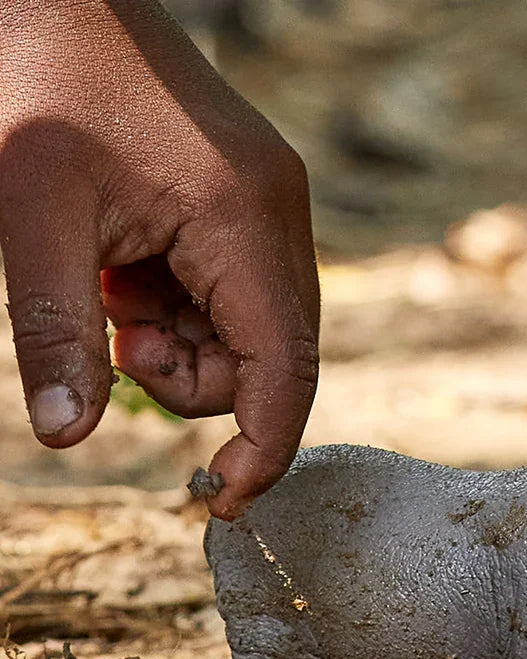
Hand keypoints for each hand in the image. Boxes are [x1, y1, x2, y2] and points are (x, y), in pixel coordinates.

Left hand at [0, 0, 319, 518]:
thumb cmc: (34, 77)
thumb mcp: (29, 211)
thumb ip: (55, 331)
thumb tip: (68, 438)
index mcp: (244, 219)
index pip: (286, 369)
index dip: (264, 449)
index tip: (222, 501)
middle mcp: (279, 215)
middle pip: (274, 357)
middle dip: (196, 380)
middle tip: (119, 338)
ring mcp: (272, 205)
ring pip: (256, 331)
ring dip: (186, 342)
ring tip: (116, 291)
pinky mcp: (252, 201)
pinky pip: (239, 292)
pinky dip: (186, 308)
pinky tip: (134, 268)